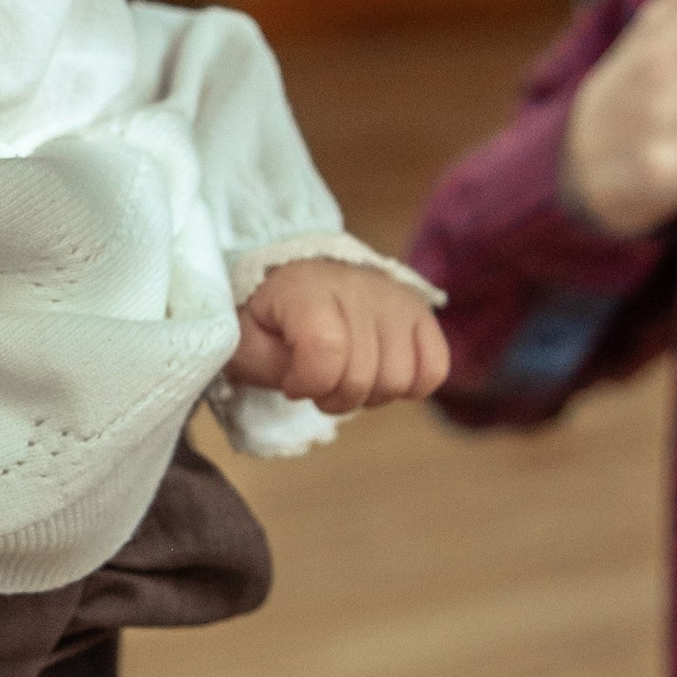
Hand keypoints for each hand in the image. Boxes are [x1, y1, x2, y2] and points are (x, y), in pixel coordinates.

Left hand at [230, 261, 448, 411]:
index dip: (307, 383)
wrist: (293, 279)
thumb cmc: (266, 317)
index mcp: (306, 289)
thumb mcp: (241, 338)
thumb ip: (259, 360)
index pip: (326, 351)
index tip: (291, 382)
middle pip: (364, 377)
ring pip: (400, 380)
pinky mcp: (420, 312)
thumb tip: (300, 378)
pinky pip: (435, 369)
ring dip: (369, 394)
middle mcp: (358, 286)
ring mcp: (394, 298)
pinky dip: (408, 385)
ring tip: (346, 375)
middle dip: (333, 397)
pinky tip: (378, 373)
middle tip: (316, 382)